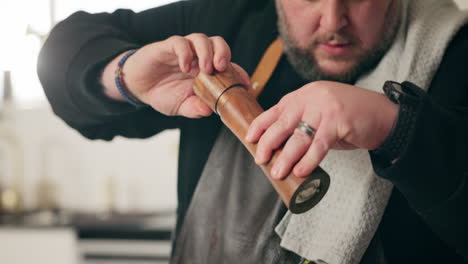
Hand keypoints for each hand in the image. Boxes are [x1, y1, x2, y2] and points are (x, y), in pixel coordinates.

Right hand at [102, 34, 249, 117]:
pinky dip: (185, 53)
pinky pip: (180, 43)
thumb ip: (195, 109)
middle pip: (219, 44)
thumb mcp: (181, 107)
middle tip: (221, 68)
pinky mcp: (168, 47)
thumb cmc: (163, 94)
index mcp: (207, 72)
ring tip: (205, 69)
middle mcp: (198, 58)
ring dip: (207, 52)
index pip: (229, 66)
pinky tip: (185, 66)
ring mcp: (184, 51)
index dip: (239, 73)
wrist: (138, 87)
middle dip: (224, 53)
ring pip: (202, 39)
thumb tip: (208, 111)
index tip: (245, 86)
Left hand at [245, 81, 397, 178]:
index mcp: (304, 95)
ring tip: (278, 172)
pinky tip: (301, 172)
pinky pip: (318, 145)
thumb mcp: (321, 116)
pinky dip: (308, 160)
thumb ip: (302, 124)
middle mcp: (312, 97)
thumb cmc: (350, 119)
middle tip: (261, 160)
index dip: (260, 125)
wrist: (385, 115)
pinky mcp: (338, 120)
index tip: (250, 139)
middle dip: (268, 144)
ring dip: (286, 157)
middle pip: (282, 123)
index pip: (275, 110)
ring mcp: (325, 107)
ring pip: (298, 137)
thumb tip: (279, 148)